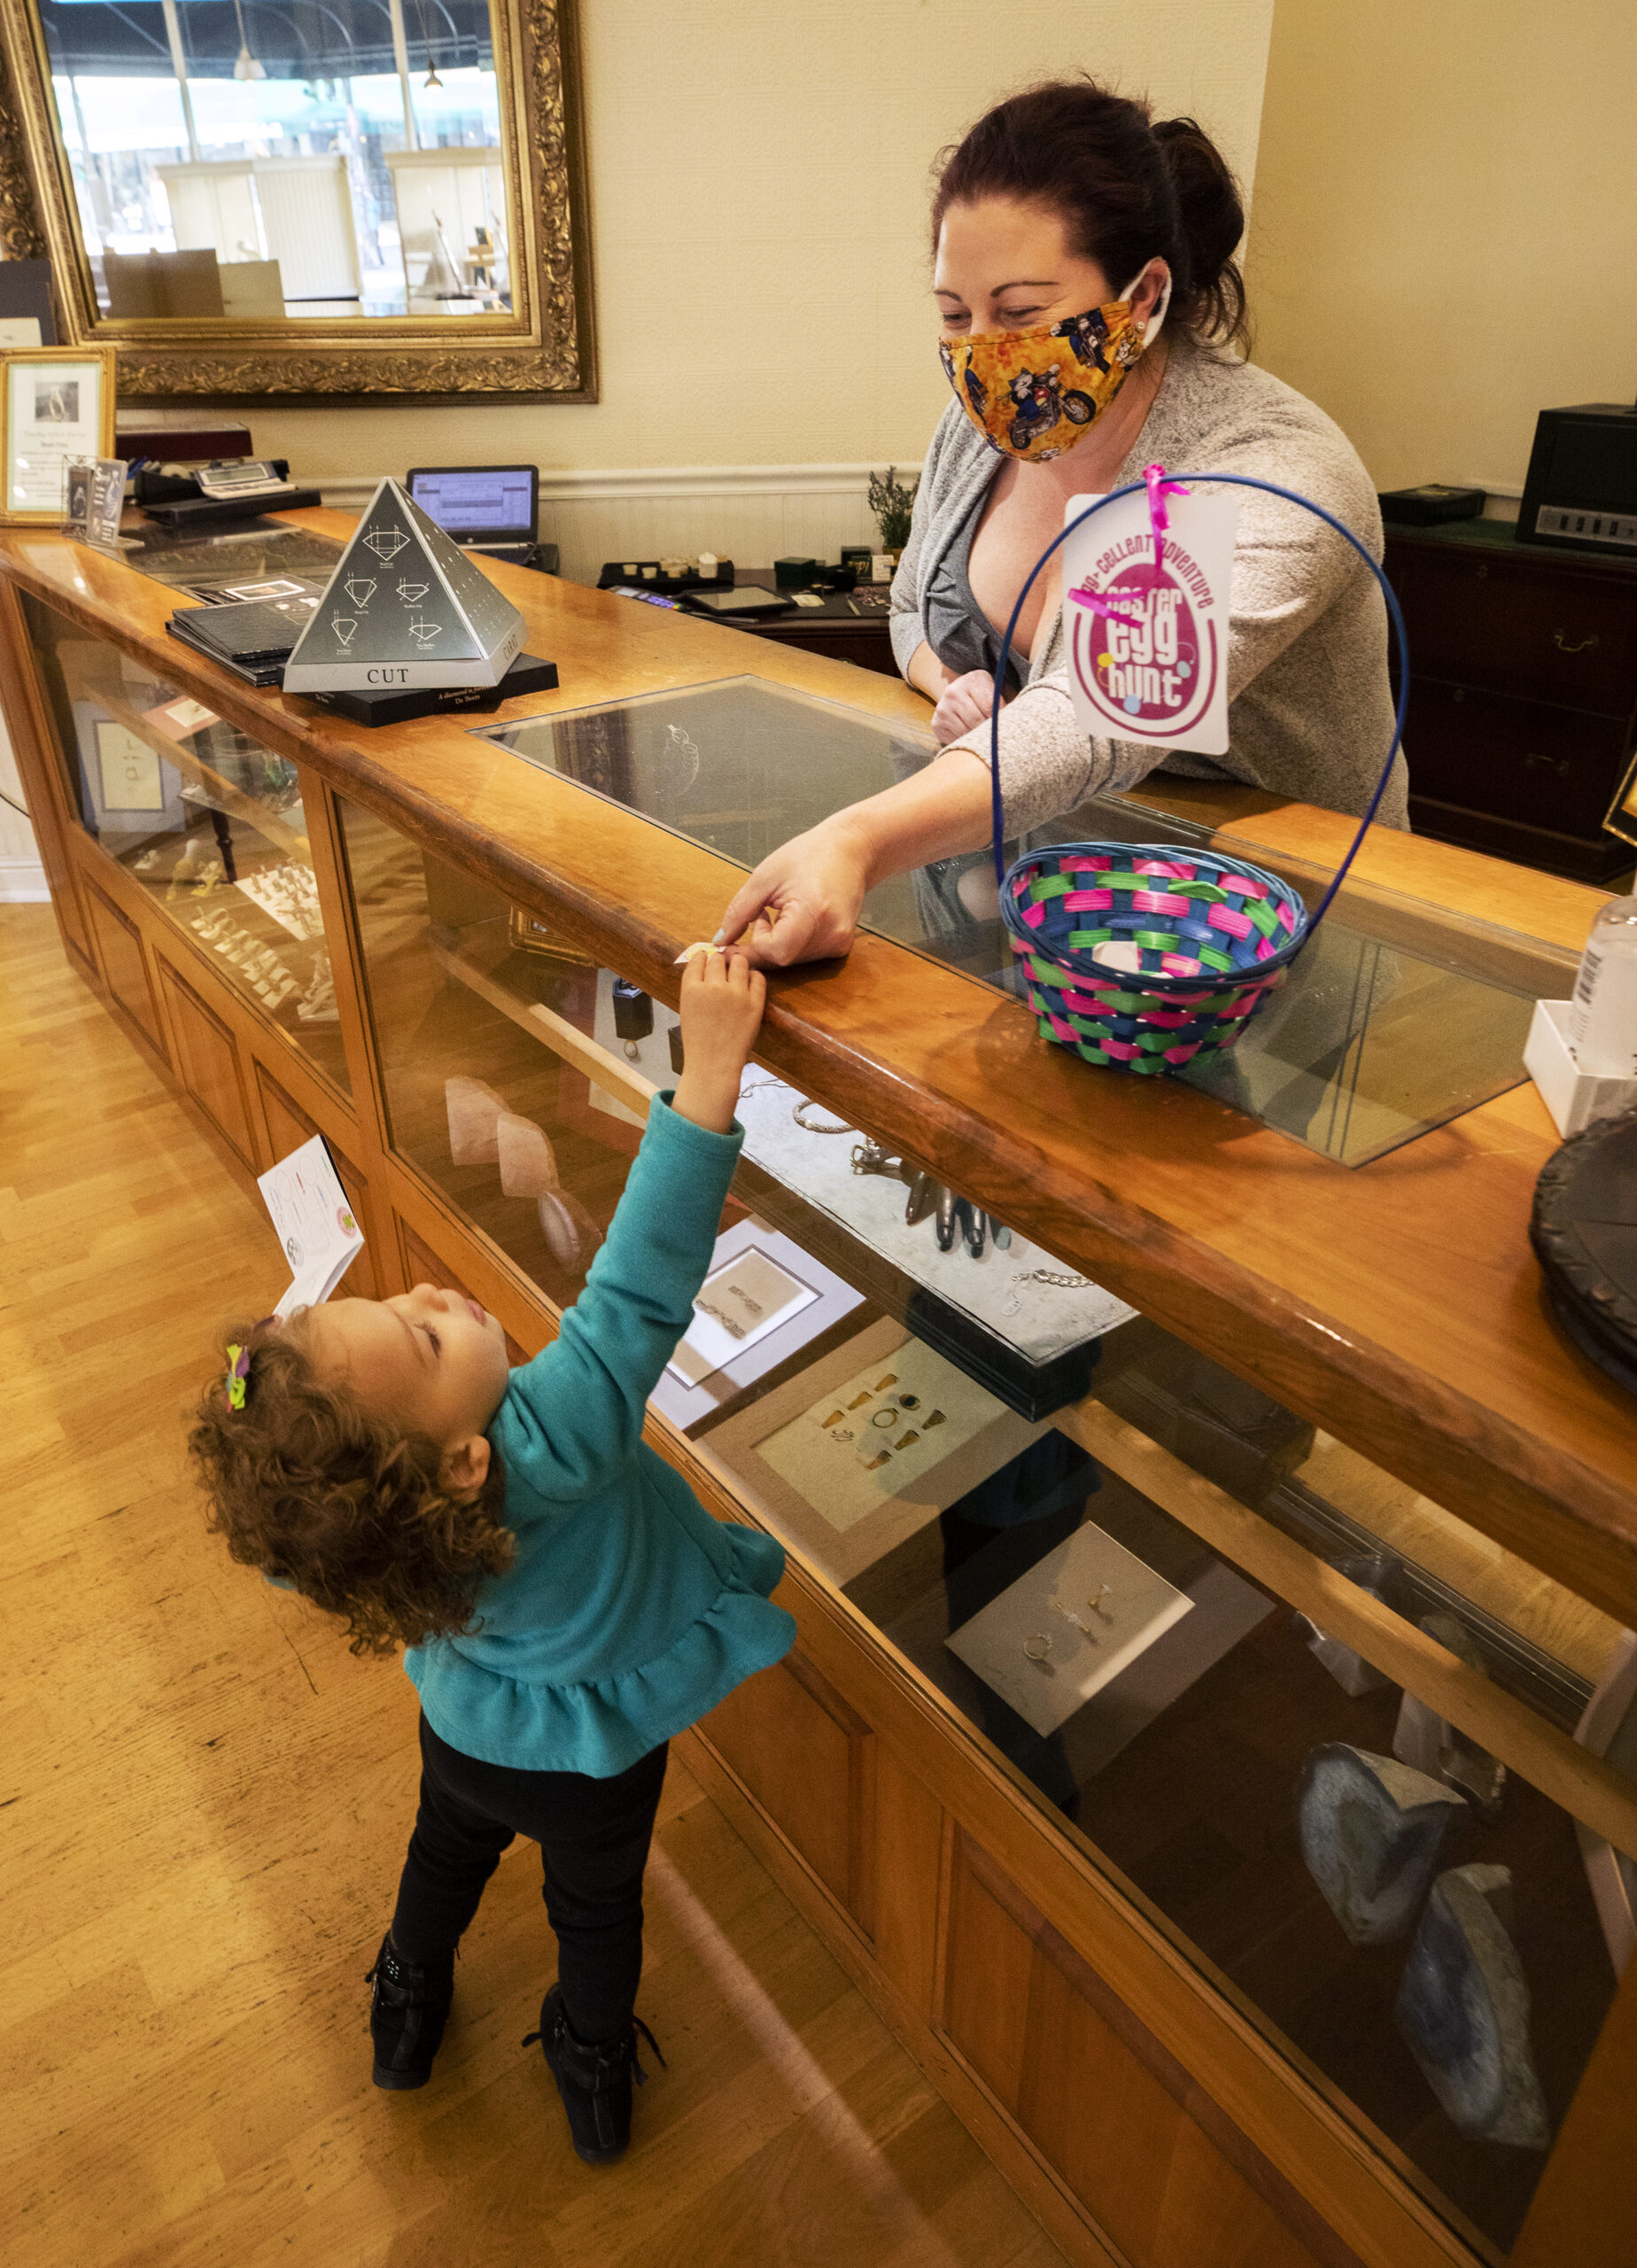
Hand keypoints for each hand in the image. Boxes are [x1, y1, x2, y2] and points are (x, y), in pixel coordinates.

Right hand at [671, 948, 765, 1132]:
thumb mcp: (686, 1009)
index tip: (706, 959)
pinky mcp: (755, 1003)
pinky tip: (749, 983)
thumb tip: (704, 965)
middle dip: (719, 961)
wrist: (714, 1065)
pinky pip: (757, 977)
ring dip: (737, 964)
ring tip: (737, 972)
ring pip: (739, 961)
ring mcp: (736, 994)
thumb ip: (694, 986)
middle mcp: (714, 987)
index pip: (698, 958)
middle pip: (718, 958)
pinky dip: (753, 976)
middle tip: (722, 969)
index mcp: (692, 989)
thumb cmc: (698, 1040)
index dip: (703, 957)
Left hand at [717, 814, 872, 969]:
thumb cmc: (809, 856)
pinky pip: (806, 956)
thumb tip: (720, 940)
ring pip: (792, 960)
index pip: (774, 951)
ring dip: (776, 943)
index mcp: (813, 913)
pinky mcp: (841, 946)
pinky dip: (791, 943)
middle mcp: (831, 934)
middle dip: (762, 944)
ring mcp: (839, 942)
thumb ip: (739, 911)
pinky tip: (793, 921)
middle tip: (759, 917)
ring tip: (778, 914)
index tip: (740, 934)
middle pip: (782, 958)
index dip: (752, 947)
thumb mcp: (765, 878)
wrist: (850, 851)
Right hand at [929, 669, 999, 746]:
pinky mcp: (937, 724)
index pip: (990, 707)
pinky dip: (965, 741)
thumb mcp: (994, 690)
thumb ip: (1002, 703)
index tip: (1005, 725)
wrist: (958, 694)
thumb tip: (1010, 723)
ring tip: (983, 734)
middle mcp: (953, 692)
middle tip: (995, 734)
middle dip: (989, 731)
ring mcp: (943, 708)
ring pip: (967, 733)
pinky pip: (957, 739)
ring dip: (977, 737)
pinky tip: (969, 734)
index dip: (999, 720)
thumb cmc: (982, 695)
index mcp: (973, 680)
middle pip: (978, 721)